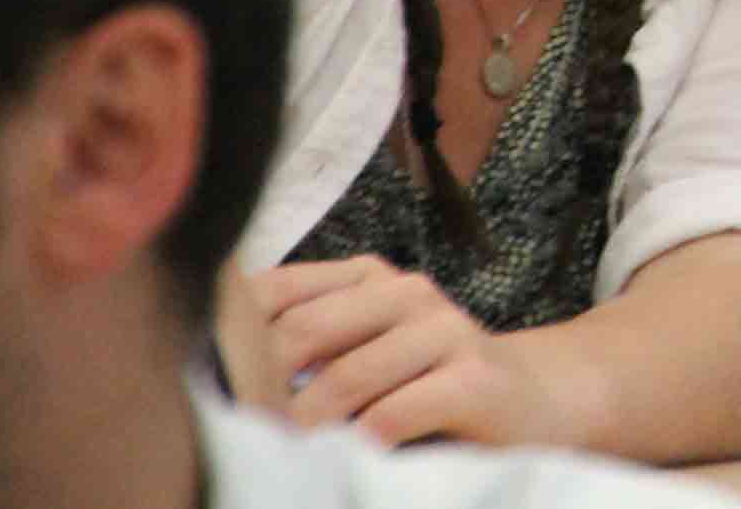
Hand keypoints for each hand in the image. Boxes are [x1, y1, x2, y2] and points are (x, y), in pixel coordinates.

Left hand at [229, 253, 568, 447]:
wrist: (538, 400)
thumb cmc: (430, 385)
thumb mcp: (366, 352)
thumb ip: (307, 346)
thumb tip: (211, 372)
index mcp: (370, 278)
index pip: (274, 292)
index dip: (229, 341)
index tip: (202, 388)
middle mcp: (408, 293)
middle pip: (300, 335)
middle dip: (261, 393)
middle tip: (236, 436)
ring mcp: (446, 331)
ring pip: (343, 380)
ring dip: (306, 430)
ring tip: (284, 459)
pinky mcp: (474, 379)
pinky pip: (392, 416)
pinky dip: (359, 446)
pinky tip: (350, 461)